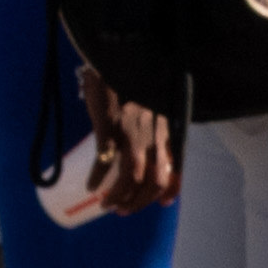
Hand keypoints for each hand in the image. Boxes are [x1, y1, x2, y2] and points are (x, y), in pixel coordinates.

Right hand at [82, 65, 179, 210]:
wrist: (118, 58)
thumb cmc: (131, 82)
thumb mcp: (151, 107)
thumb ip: (153, 126)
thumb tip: (148, 145)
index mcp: (164, 132)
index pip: (175, 168)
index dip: (172, 190)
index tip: (163, 203)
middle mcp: (154, 136)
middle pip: (153, 181)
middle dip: (138, 202)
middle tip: (122, 209)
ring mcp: (133, 132)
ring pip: (132, 176)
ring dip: (119, 196)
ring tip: (107, 204)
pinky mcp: (111, 127)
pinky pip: (105, 159)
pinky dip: (98, 177)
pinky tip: (91, 186)